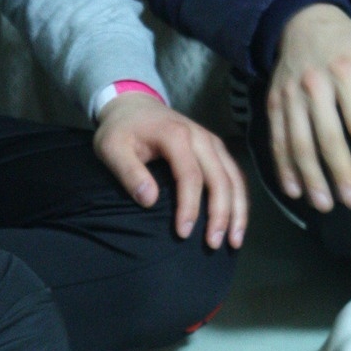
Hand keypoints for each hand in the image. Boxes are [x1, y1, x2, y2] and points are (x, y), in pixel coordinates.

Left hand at [93, 94, 248, 250]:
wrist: (134, 105)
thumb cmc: (121, 130)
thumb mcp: (111, 148)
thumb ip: (128, 172)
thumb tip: (149, 200)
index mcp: (176, 135)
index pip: (190, 176)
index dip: (189, 206)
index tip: (183, 233)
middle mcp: (201, 137)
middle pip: (220, 178)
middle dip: (220, 214)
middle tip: (213, 244)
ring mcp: (213, 142)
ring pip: (235, 178)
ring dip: (238, 211)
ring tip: (234, 241)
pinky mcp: (216, 149)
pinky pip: (235, 176)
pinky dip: (239, 200)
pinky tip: (236, 223)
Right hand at [267, 2, 350, 210]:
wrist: (303, 22)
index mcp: (345, 72)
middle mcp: (314, 85)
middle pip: (326, 136)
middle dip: (339, 171)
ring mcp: (290, 96)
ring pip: (298, 142)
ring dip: (309, 176)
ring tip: (324, 203)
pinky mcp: (273, 103)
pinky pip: (277, 139)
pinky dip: (282, 166)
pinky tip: (293, 190)